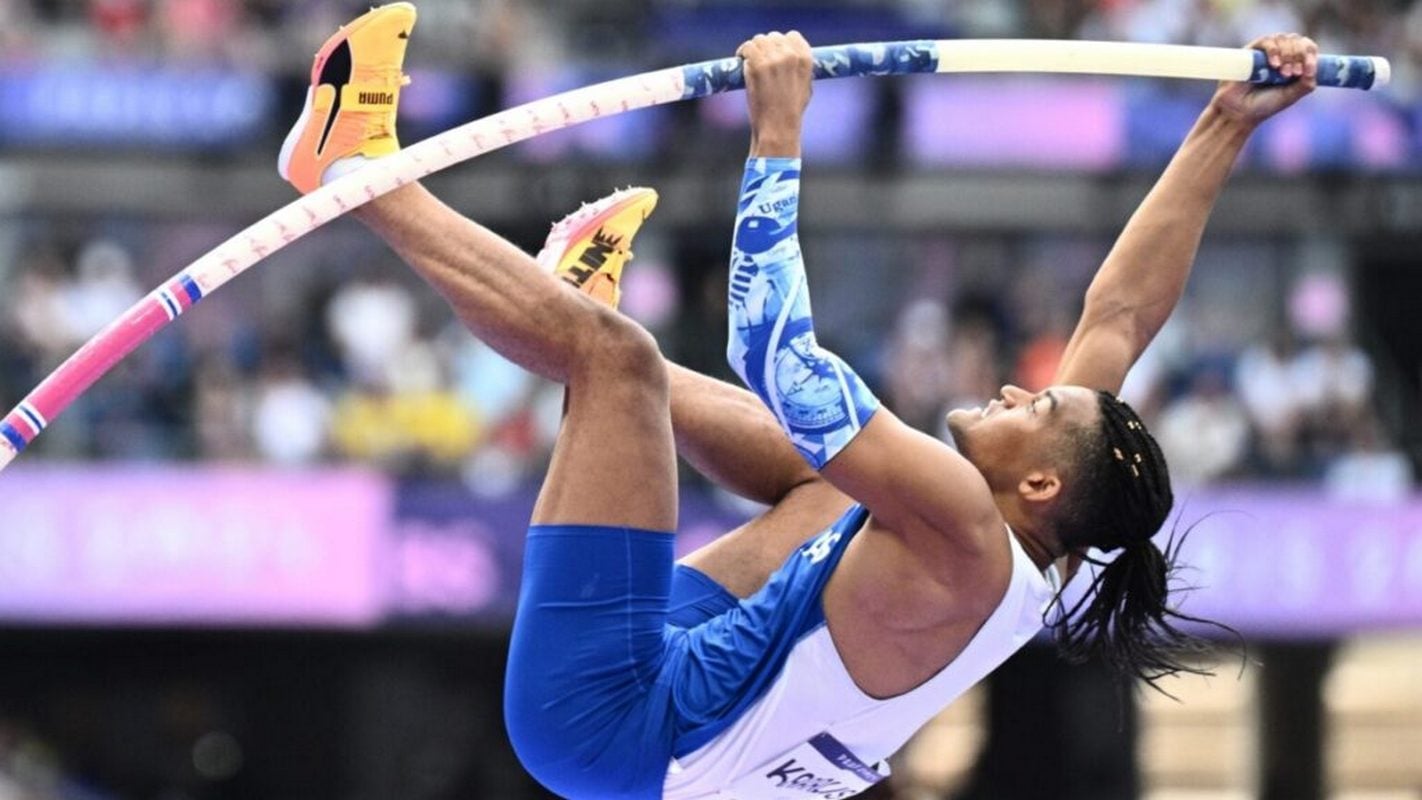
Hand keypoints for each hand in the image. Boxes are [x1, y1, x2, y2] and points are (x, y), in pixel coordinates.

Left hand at [738, 31, 813, 156]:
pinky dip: (743, 52)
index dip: (782, 43)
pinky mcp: (757, 64)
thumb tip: (789, 58)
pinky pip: (748, 48)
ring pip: (759, 40)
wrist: (778, 128)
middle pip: (774, 37)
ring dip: (753, 49)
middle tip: (759, 59)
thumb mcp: (805, 88)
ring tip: (749, 60)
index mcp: (805, 59)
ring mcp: (773, 59)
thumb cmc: (790, 114)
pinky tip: (741, 60)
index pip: (793, 36)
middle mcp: (791, 55)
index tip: (774, 52)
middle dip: (766, 47)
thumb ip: (799, 69)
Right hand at [1211, 33, 1317, 127]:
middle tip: (1292, 74)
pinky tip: (1273, 64)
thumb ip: (1305, 85)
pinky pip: (1267, 41)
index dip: (1310, 56)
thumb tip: (1313, 70)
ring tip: (1282, 73)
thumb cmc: (1263, 106)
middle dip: (1298, 56)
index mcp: (1293, 63)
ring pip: (1284, 38)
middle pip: (1298, 40)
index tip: (1307, 71)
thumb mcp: (1290, 96)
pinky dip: (1274, 50)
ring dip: (1288, 54)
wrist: (1239, 112)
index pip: (1308, 48)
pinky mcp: (1251, 51)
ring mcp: (1266, 52)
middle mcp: (1281, 54)